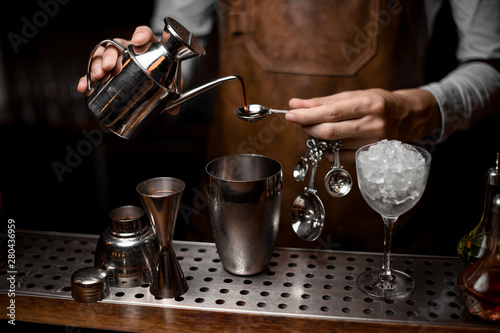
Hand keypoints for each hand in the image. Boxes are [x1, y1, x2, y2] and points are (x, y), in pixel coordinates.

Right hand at [76, 26, 180, 115]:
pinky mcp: (106, 70)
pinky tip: (84, 87)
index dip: (141, 34)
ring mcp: (116, 58)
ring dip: (98, 65)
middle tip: (111, 67)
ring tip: (99, 76)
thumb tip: (174, 110)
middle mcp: (129, 49)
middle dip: (111, 55)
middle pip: (117, 45)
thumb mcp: (170, 83)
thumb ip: (172, 94)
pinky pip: (94, 71)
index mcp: (148, 46)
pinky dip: (87, 79)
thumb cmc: (162, 77)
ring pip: (103, 55)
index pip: (144, 34)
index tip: (138, 40)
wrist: (155, 79)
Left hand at [285, 88, 439, 161]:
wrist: (407, 117)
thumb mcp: (354, 95)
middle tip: (299, 120)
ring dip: (316, 137)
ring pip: (333, 145)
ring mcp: (372, 143)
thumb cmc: (377, 102)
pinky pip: (340, 157)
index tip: (290, 113)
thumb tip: (296, 104)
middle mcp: (373, 125)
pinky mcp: (369, 156)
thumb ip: (325, 101)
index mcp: (369, 104)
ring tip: (314, 127)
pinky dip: (327, 150)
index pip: (332, 112)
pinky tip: (328, 142)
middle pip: (330, 131)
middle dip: (308, 126)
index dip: (308, 115)